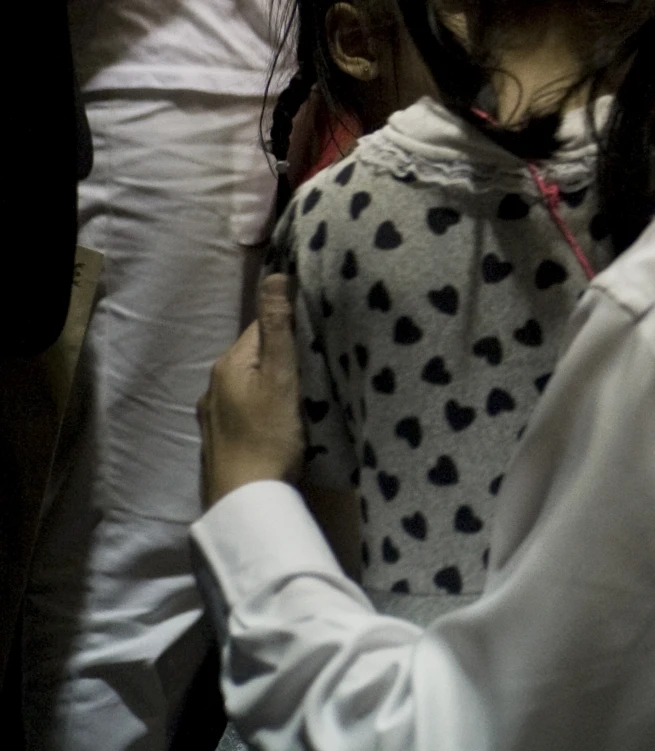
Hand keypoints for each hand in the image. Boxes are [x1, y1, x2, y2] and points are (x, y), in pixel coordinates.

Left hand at [199, 274, 305, 508]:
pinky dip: (265, 405)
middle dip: (283, 354)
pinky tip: (282, 420)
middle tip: (319, 365)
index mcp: (228, 363)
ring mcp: (213, 414)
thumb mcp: (281, 377)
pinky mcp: (220, 439)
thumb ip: (278, 327)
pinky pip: (247, 407)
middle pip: (256, 354)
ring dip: (274, 382)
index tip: (321, 336)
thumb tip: (275, 274)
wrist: (244, 501)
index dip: (293, 327)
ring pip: (251, 382)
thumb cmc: (268, 436)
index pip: (263, 326)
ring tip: (305, 392)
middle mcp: (214, 384)